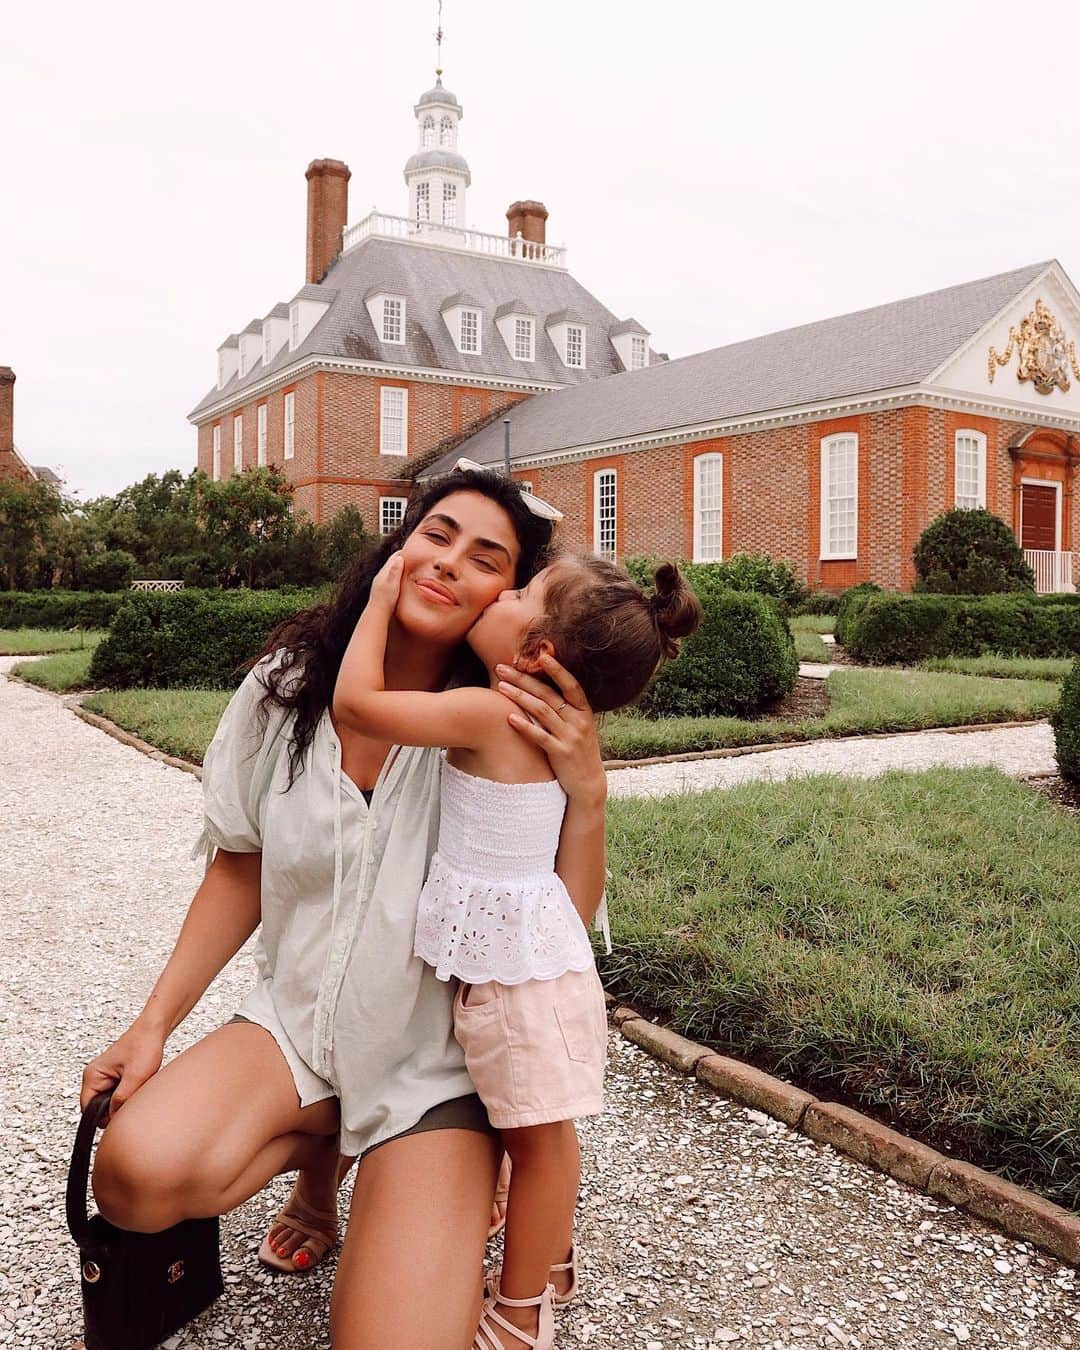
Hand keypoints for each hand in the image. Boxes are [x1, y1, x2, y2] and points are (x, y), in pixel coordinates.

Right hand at [80, 1022, 166, 1125]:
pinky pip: (118, 1093)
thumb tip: (112, 1119)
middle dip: (115, 1109)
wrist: (154, 1029)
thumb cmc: (144, 1045)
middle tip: (132, 1100)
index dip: (103, 1118)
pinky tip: (138, 1086)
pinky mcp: (115, 1075)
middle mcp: (95, 1076)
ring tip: (136, 1088)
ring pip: (110, 1101)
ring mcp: (105, 1076)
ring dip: (122, 1100)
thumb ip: (121, 1099)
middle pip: (99, 1107)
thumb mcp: (135, 1077)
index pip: (87, 1110)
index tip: (119, 1117)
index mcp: (92, 1076)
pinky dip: (128, 1094)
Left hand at [370, 551, 405, 610]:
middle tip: (410, 555)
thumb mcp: (392, 584)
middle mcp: (380, 576)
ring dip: (397, 566)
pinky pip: (389, 577)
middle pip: (391, 562)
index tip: (410, 549)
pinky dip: (395, 574)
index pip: (393, 558)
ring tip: (406, 565)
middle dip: (400, 558)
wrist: (377, 613)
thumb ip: (395, 571)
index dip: (402, 552)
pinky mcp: (381, 588)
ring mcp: (380, 582)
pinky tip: (398, 579)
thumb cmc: (385, 600)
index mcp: (384, 573)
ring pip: (390, 570)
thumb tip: (399, 557)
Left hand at [496, 654, 605, 803]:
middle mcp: (579, 722)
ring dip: (519, 697)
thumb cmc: (579, 753)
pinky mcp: (560, 754)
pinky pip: (540, 737)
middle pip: (548, 694)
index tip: (540, 655)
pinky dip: (524, 726)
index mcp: (584, 712)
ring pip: (542, 711)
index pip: (570, 685)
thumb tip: (542, 690)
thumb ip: (565, 710)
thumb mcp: (579, 728)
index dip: (557, 669)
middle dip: (524, 679)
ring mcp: (570, 737)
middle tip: (502, 667)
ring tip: (500, 686)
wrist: (589, 784)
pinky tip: (509, 717)